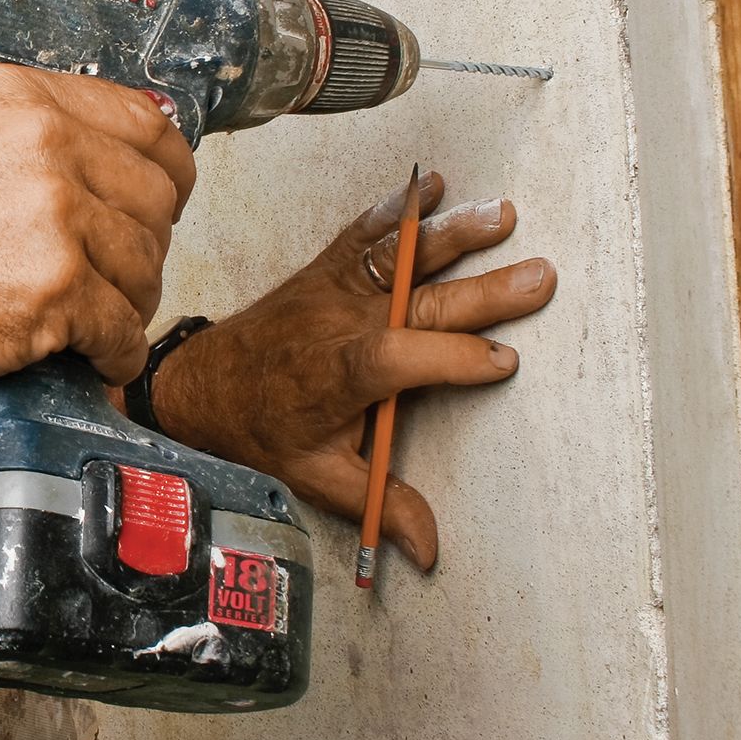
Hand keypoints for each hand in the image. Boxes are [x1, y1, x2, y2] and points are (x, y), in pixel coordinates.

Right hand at [0, 63, 196, 398]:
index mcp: (19, 98)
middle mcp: (45, 143)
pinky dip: (115, 353)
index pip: (145, 122)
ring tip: (87, 319)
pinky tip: (89, 356)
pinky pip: (123, 329)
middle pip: (156, 198)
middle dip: (143, 247)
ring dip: (128, 304)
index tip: (164, 199)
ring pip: (147, 266)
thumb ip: (24, 132)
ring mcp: (55, 215)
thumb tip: (101, 152)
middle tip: (112, 276)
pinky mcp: (57, 289)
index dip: (167, 170)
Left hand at [149, 171, 555, 569]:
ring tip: (502, 215)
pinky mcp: (324, 271)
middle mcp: (340, 324)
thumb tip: (430, 554)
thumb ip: (379, 506)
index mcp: (341, 375)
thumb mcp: (317, 477)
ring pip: (398, 259)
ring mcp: (332, 291)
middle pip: (419, 304)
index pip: (404, 359)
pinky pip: (362, 234)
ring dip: (451, 235)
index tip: (504, 362)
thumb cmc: (262, 431)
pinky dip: (396, 208)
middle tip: (539, 277)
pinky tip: (432, 185)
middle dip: (483, 293)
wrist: (201, 386)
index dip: (453, 360)